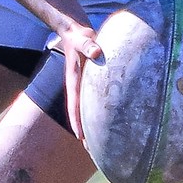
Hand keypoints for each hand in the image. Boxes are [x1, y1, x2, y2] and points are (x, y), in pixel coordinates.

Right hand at [59, 21, 103, 143]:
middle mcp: (78, 87)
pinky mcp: (91, 82)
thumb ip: (89, 45)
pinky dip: (100, 112)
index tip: (80, 137)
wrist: (75, 32)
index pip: (74, 105)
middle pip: (80, 114)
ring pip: (87, 110)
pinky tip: (109, 121)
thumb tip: (97, 53)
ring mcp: (84, 86)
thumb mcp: (83, 38)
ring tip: (101, 144)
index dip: (77, 121)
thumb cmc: (79, 36)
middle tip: (92, 151)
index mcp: (74, 80)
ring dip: (92, 125)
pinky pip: (95, 101)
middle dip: (85, 131)